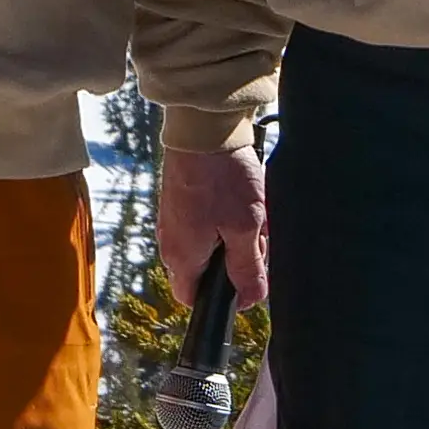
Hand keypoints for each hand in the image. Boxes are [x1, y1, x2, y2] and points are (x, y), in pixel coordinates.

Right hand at [156, 142, 269, 310]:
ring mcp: (175, 220)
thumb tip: (251, 300)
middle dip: (237, 256)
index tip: (247, 277)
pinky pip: (209, 219)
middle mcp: (172, 242)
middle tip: (257, 233)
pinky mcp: (183, 200)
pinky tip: (244, 195)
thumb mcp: (244, 226)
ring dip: (237, 232)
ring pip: (213, 242)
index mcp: (182, 257)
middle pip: (208, 269)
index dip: (222, 296)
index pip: (194, 298)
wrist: (203, 128)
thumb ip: (247, 267)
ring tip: (253, 208)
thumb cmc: (221, 176)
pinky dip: (230, 213)